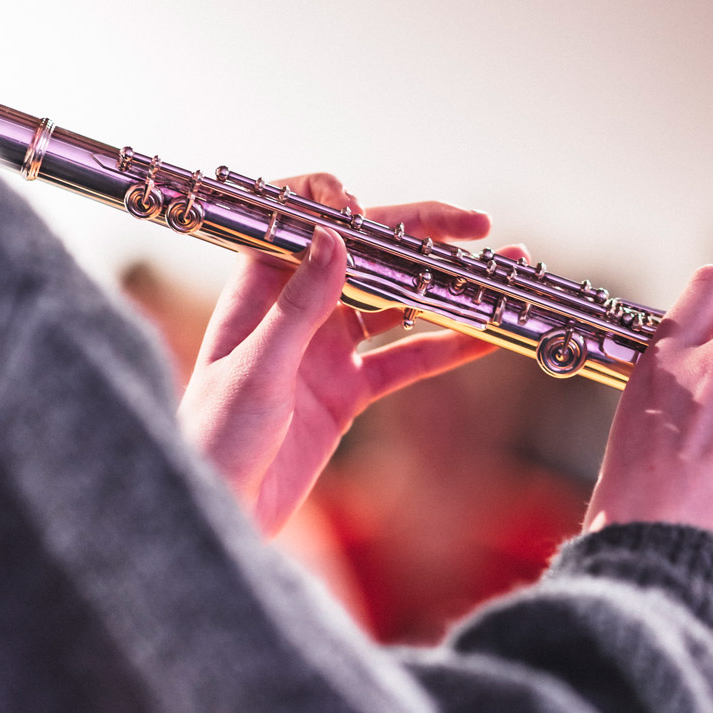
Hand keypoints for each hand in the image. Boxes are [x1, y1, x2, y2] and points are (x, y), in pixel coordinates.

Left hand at [178, 173, 520, 534]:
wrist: (218, 510)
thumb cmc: (213, 436)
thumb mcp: (257, 368)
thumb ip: (299, 305)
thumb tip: (335, 237)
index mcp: (262, 289)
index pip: (303, 221)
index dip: (338, 202)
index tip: (368, 207)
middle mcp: (298, 309)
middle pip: (368, 257)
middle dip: (423, 239)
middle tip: (479, 226)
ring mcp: (327, 349)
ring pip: (398, 305)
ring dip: (447, 290)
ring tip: (499, 276)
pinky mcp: (348, 391)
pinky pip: (406, 361)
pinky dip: (447, 348)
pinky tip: (486, 335)